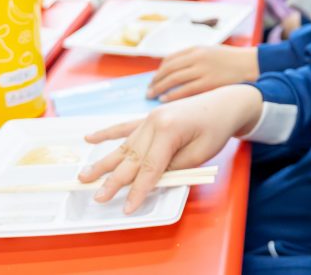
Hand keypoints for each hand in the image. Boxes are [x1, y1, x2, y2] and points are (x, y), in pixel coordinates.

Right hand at [79, 85, 263, 213]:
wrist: (226, 102)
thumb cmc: (216, 128)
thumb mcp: (200, 153)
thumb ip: (173, 167)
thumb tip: (151, 180)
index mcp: (168, 130)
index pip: (149, 168)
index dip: (138, 190)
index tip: (127, 207)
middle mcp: (154, 122)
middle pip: (131, 158)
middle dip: (114, 180)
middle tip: (98, 197)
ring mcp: (150, 117)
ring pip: (124, 145)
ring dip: (104, 162)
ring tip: (84, 176)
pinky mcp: (150, 116)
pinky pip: (125, 127)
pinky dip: (107, 133)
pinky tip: (90, 139)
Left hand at [147, 46, 259, 101]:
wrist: (252, 65)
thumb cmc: (232, 61)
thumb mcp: (212, 52)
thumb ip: (194, 58)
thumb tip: (175, 70)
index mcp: (197, 49)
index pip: (170, 59)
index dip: (159, 70)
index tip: (154, 79)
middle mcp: (197, 57)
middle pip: (168, 69)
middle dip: (156, 80)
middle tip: (148, 90)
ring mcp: (203, 70)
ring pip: (173, 80)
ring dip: (160, 88)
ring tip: (152, 96)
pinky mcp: (209, 83)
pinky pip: (185, 91)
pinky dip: (172, 96)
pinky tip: (165, 100)